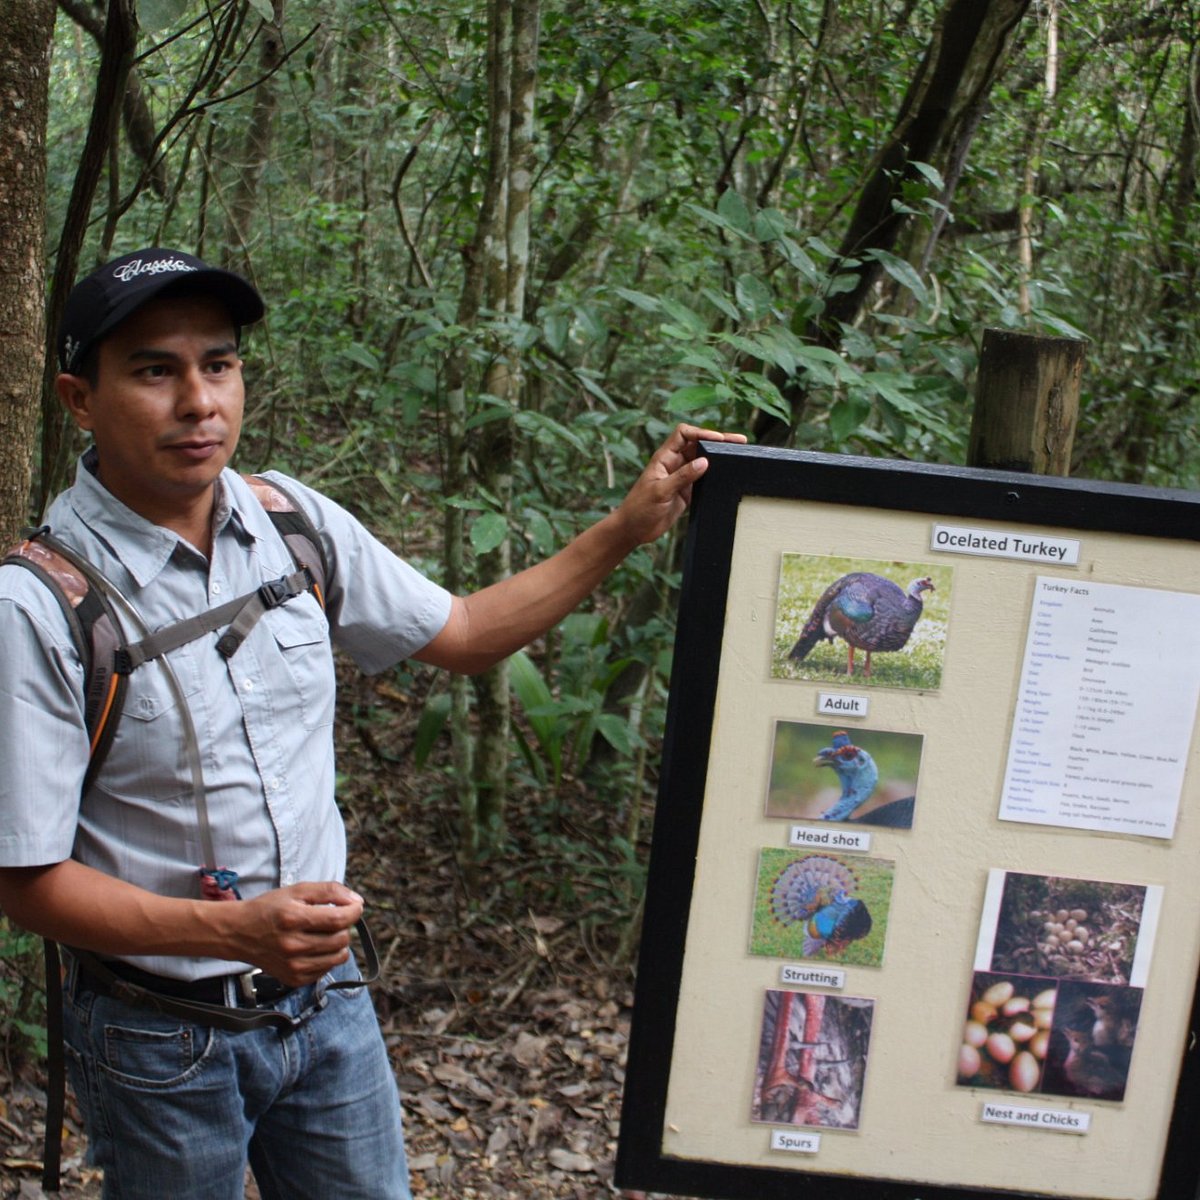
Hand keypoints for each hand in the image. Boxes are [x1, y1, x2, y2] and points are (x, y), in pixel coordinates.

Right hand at [234, 881, 363, 985]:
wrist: (239, 933)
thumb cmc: (270, 908)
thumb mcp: (297, 890)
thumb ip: (329, 891)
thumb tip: (357, 901)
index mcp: (293, 919)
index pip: (339, 919)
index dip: (354, 910)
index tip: (355, 905)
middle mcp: (293, 946)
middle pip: (341, 939)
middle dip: (345, 926)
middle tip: (334, 918)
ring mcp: (293, 966)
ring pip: (338, 957)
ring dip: (339, 943)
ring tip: (326, 933)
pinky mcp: (294, 979)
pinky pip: (327, 969)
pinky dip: (328, 957)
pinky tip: (315, 946)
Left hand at [613, 423, 746, 546]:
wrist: (633, 530)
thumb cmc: (639, 508)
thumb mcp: (660, 491)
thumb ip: (683, 477)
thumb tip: (705, 462)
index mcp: (664, 458)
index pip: (684, 434)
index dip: (701, 433)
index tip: (718, 439)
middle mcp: (674, 464)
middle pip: (698, 445)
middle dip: (717, 442)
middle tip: (739, 441)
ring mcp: (681, 477)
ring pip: (703, 461)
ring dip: (718, 458)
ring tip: (739, 455)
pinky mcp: (686, 492)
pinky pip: (704, 479)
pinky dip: (715, 476)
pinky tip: (727, 475)